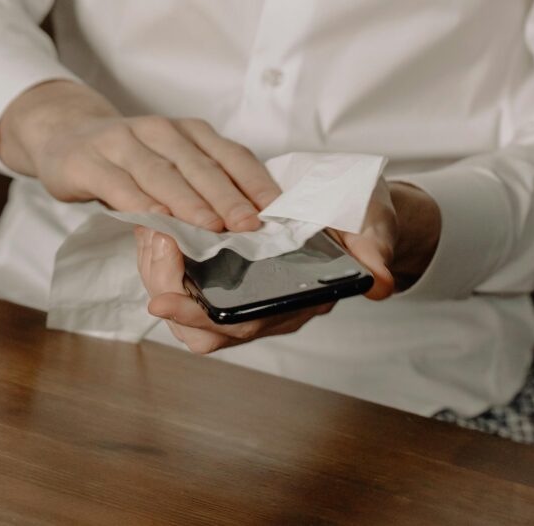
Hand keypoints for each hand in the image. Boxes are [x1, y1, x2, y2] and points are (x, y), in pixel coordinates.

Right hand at [0, 80, 279, 230]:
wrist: (63, 135)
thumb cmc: (128, 159)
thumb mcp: (170, 163)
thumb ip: (203, 185)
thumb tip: (252, 223)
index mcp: (189, 132)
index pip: (231, 155)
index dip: (256, 183)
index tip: (278, 211)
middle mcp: (160, 131)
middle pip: (200, 166)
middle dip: (228, 197)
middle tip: (250, 226)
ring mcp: (122, 142)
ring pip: (162, 174)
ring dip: (189, 203)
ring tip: (212, 229)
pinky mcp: (88, 161)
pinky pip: (119, 185)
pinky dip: (140, 204)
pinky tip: (158, 222)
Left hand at [135, 178, 441, 354]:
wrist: (355, 207)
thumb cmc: (360, 219)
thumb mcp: (370, 225)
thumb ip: (373, 250)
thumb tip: (379, 282)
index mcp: (295, 302)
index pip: (241, 326)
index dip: (199, 318)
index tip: (162, 300)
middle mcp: (263, 306)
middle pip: (198, 324)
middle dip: (165, 287)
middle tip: (155, 242)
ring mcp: (241, 290)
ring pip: (184, 299)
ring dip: (158, 267)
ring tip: (154, 227)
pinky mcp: (224, 268)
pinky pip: (182, 273)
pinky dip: (164, 251)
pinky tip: (159, 221)